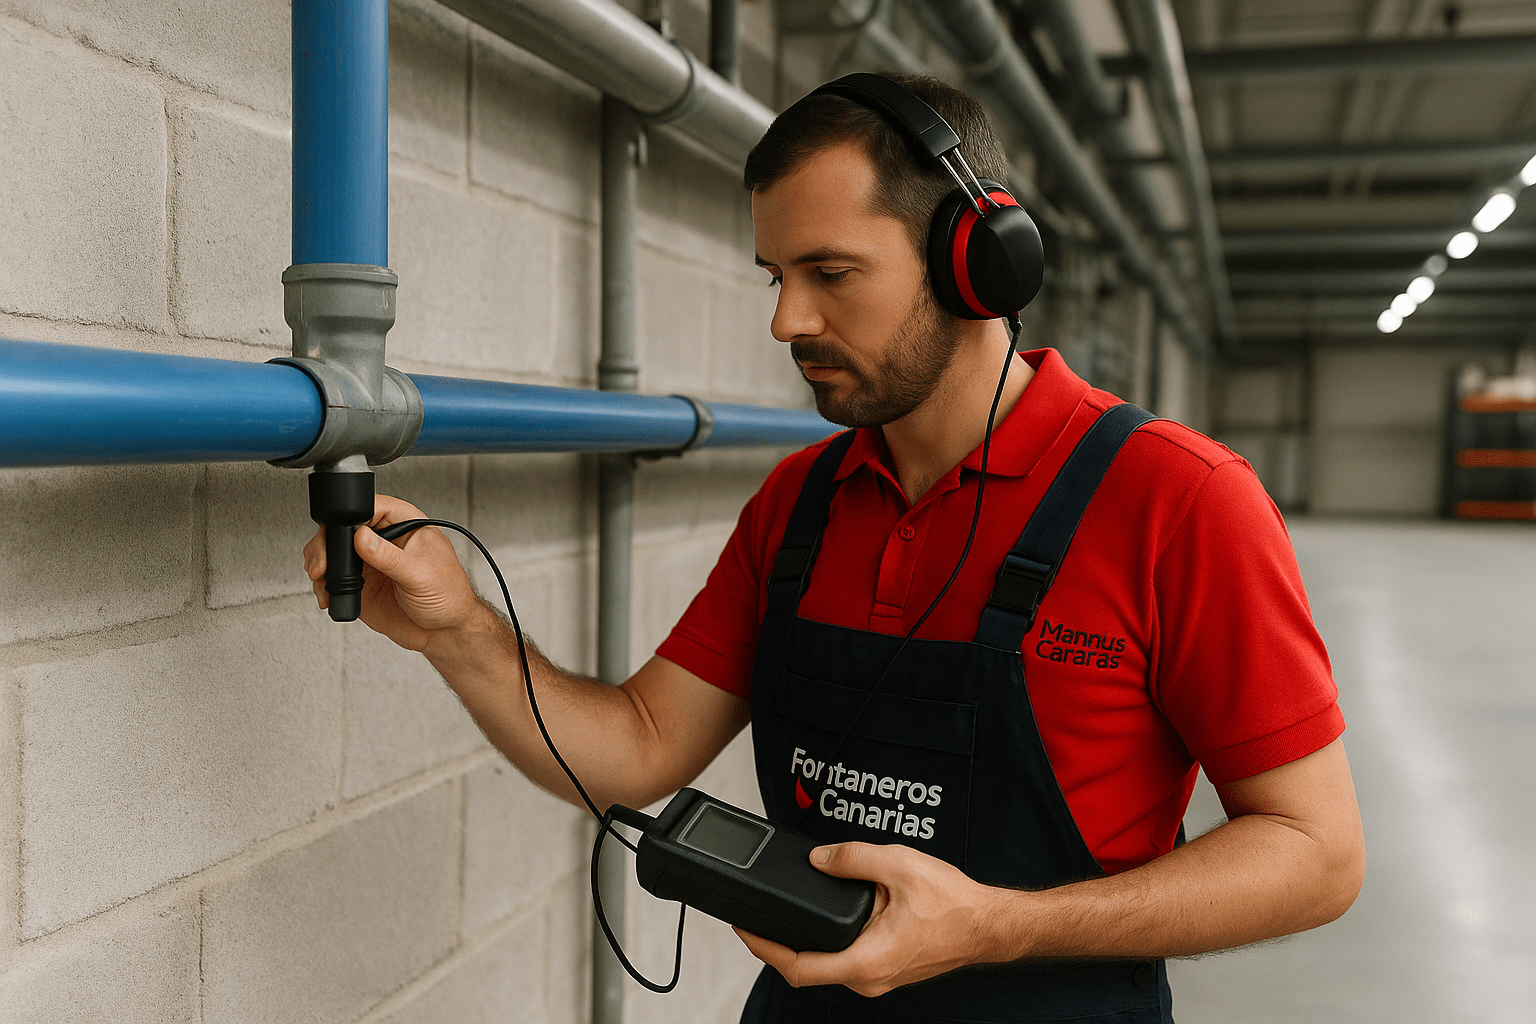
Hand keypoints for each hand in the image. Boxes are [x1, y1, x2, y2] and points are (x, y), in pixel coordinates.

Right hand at [302, 494, 492, 652]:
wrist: (444, 633)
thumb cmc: (449, 597)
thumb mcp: (420, 575)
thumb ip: (389, 557)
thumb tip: (362, 537)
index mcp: (407, 525)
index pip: (374, 506)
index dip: (352, 512)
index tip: (340, 530)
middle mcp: (386, 540)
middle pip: (346, 527)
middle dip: (327, 542)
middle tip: (323, 562)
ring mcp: (371, 562)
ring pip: (335, 551)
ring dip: (321, 562)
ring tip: (321, 577)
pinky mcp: (361, 584)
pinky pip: (334, 578)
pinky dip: (324, 584)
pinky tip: (327, 593)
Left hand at [733, 841, 1009, 997]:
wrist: (989, 925)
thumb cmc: (954, 904)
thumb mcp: (897, 865)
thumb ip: (852, 858)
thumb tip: (819, 859)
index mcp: (865, 962)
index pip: (798, 967)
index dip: (764, 949)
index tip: (744, 930)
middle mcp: (868, 979)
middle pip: (807, 968)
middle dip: (779, 943)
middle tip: (757, 918)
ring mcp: (878, 978)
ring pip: (828, 963)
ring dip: (807, 940)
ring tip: (787, 913)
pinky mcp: (886, 969)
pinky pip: (847, 958)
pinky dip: (830, 939)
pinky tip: (827, 915)